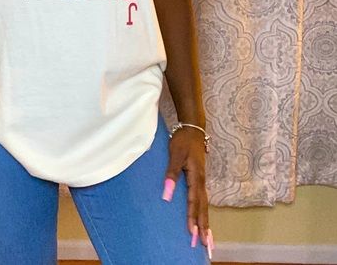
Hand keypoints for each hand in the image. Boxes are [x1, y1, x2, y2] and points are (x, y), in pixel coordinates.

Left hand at [163, 127, 211, 251]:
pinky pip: (202, 200)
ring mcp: (202, 180)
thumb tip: (167, 194)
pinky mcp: (200, 179)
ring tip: (208, 240)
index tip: (191, 233)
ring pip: (204, 205)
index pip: (194, 201)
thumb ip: (171, 173)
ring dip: (205, 222)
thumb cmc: (182, 141)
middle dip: (203, 227)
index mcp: (196, 177)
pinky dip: (203, 212)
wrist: (193, 129)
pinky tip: (202, 220)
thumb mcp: (175, 154)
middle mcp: (201, 181)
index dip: (193, 217)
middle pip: (203, 207)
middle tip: (205, 246)